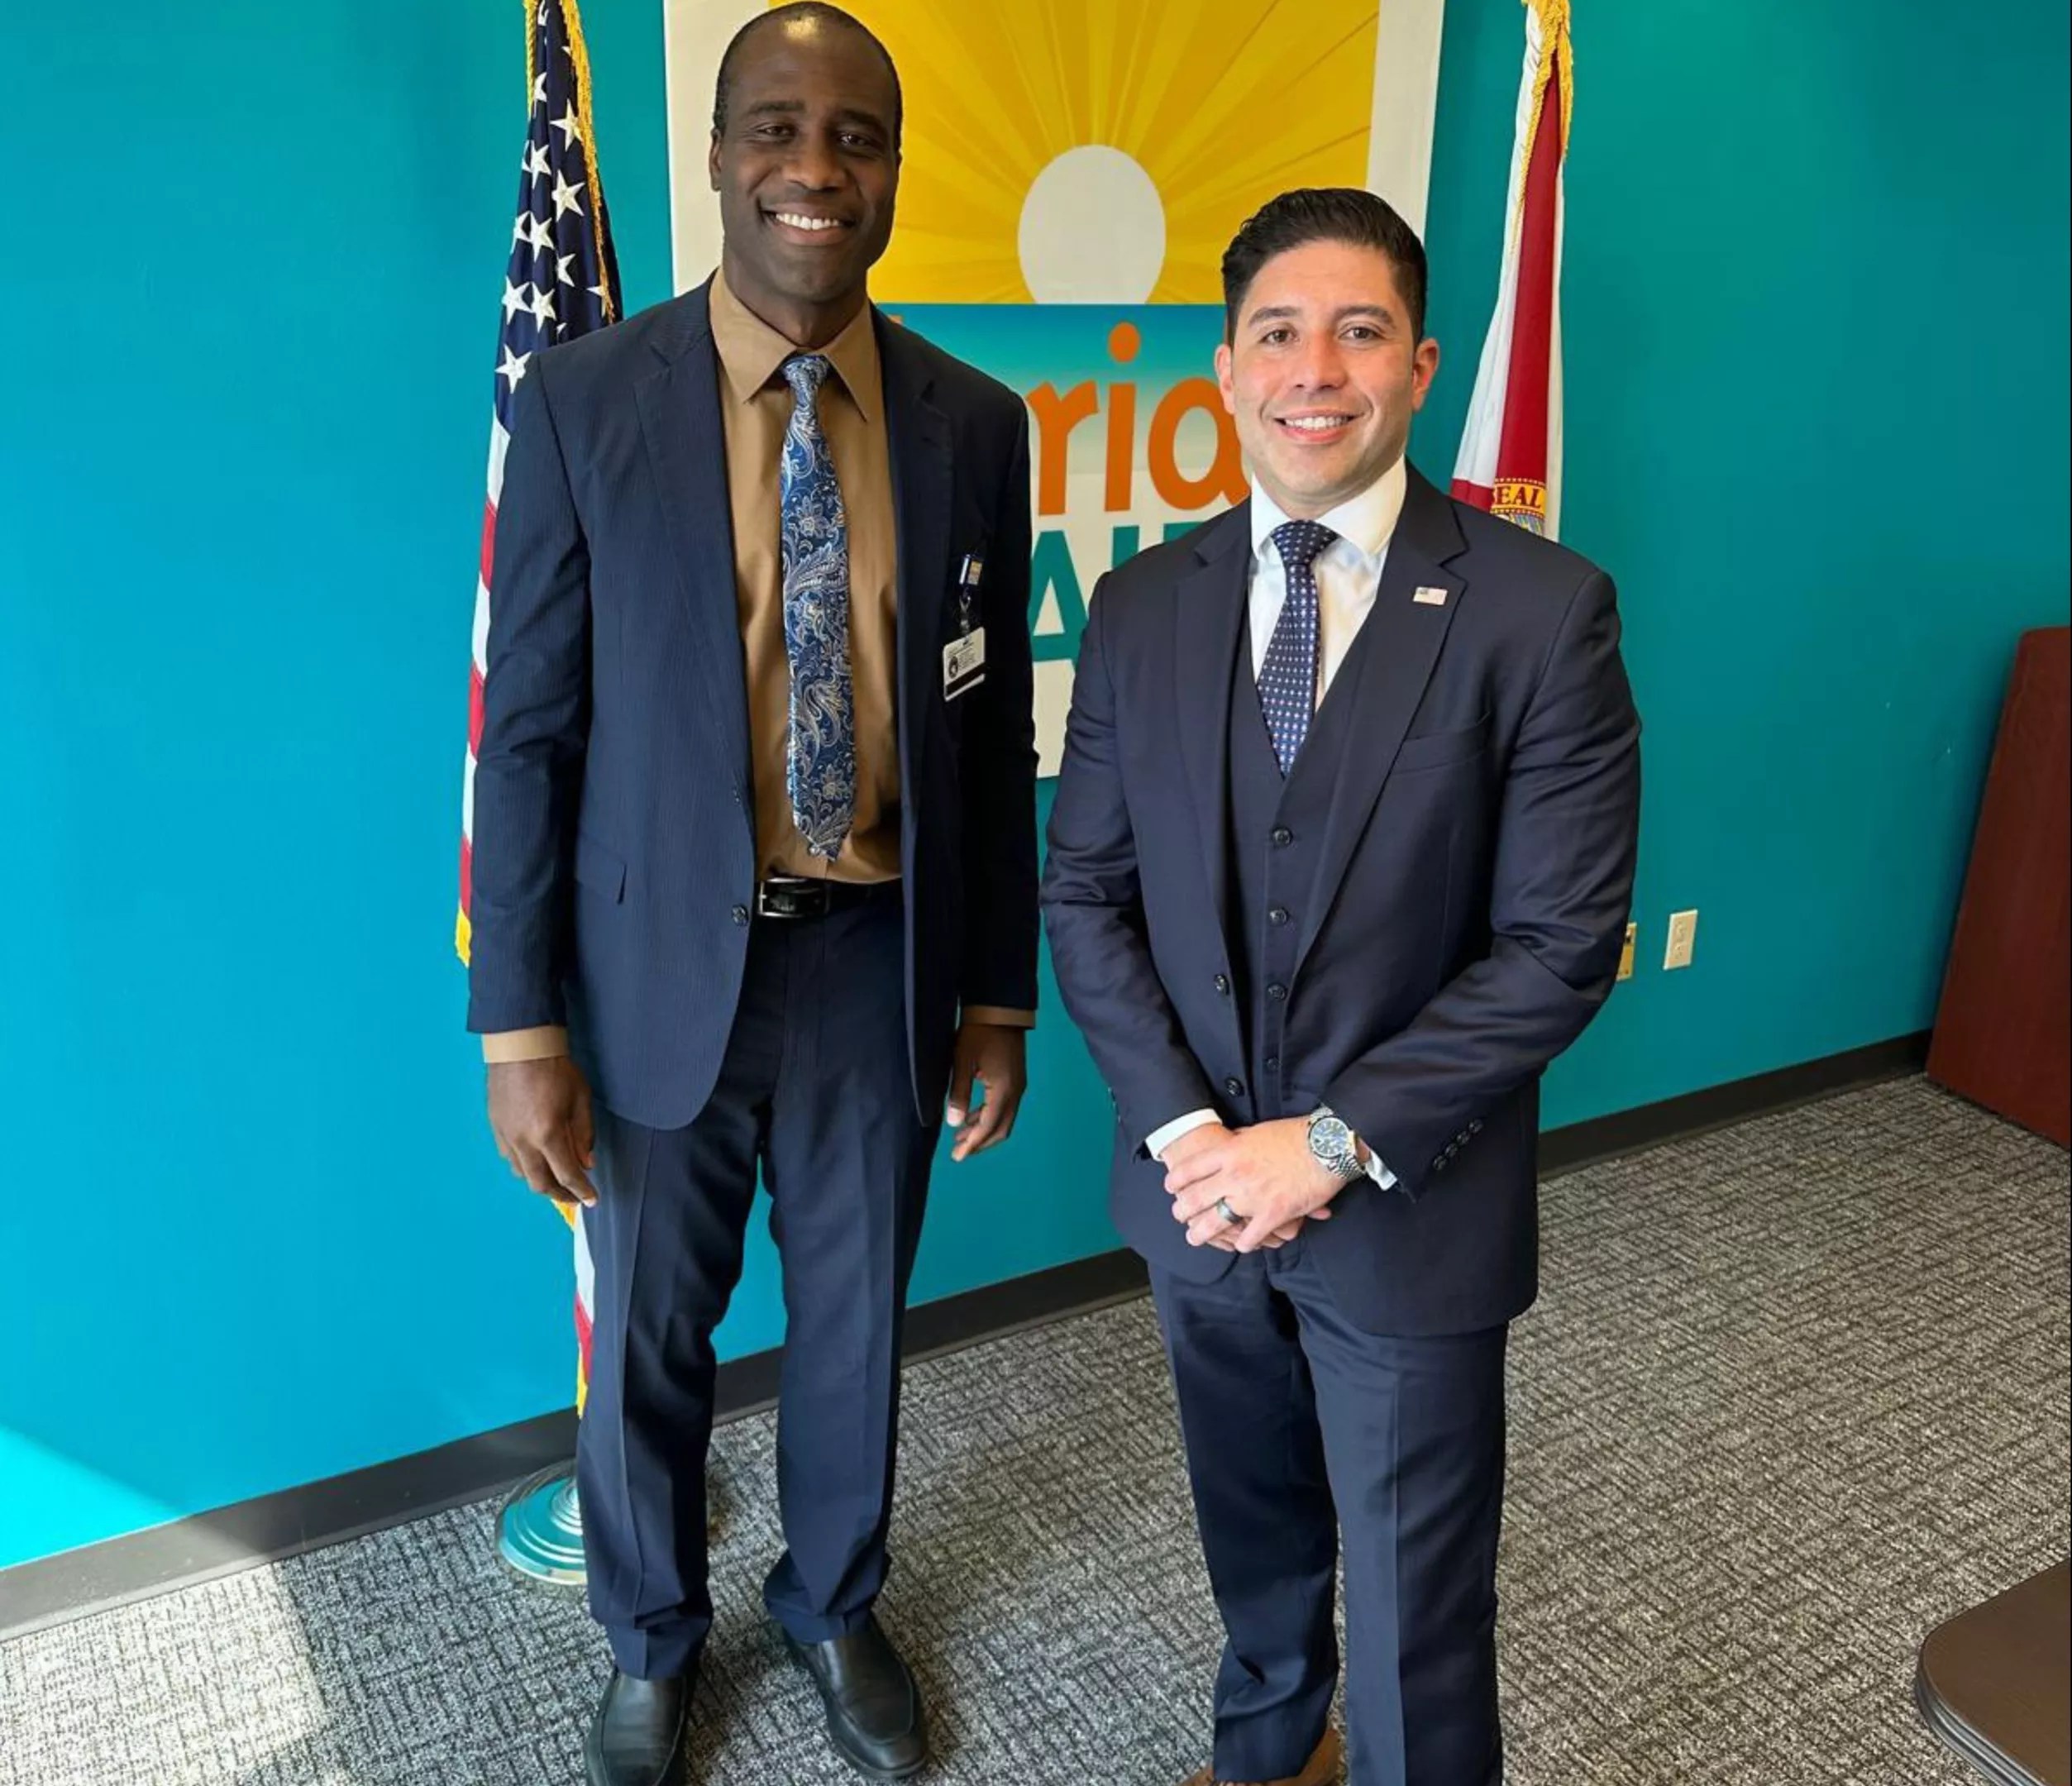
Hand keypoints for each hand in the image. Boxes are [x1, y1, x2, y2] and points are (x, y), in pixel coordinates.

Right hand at [488, 1056, 596, 1208]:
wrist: (521, 1047)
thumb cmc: (555, 1069)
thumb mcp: (580, 1100)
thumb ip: (584, 1135)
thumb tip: (587, 1163)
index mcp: (548, 1135)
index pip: (567, 1175)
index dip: (582, 1191)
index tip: (592, 1199)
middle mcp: (523, 1141)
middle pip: (541, 1184)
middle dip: (560, 1195)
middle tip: (575, 1196)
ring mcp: (506, 1136)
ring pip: (522, 1173)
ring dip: (541, 1181)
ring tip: (557, 1180)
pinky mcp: (496, 1128)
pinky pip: (509, 1157)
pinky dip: (525, 1165)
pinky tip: (535, 1160)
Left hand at [946, 1022, 1027, 1161]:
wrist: (999, 1008)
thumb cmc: (978, 1033)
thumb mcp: (962, 1062)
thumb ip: (959, 1094)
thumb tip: (955, 1123)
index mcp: (1003, 1090)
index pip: (989, 1126)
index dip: (973, 1144)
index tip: (958, 1157)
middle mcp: (1015, 1092)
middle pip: (1001, 1128)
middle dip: (980, 1143)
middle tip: (959, 1153)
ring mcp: (1018, 1085)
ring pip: (1003, 1119)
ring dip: (983, 1130)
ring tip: (960, 1137)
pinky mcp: (1015, 1079)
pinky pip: (1004, 1107)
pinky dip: (988, 1117)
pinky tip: (972, 1117)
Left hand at [1165, 1118, 1343, 1252]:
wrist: (1326, 1145)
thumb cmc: (1294, 1135)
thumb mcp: (1256, 1132)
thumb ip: (1238, 1143)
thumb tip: (1228, 1145)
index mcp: (1230, 1152)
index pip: (1191, 1168)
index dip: (1176, 1180)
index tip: (1171, 1187)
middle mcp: (1235, 1175)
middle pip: (1196, 1198)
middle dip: (1183, 1210)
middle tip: (1179, 1216)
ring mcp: (1252, 1197)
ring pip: (1216, 1222)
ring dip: (1202, 1233)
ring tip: (1195, 1237)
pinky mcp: (1273, 1214)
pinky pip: (1250, 1236)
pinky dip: (1243, 1243)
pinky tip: (1240, 1245)